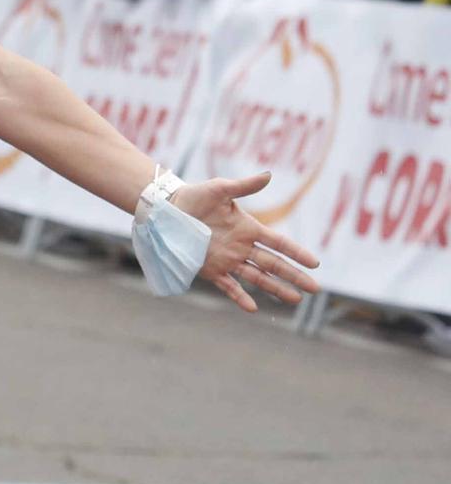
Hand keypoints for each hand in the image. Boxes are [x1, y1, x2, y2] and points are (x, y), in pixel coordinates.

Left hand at [172, 173, 320, 312]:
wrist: (168, 209)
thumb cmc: (195, 197)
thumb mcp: (220, 189)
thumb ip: (244, 186)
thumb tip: (268, 176)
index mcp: (248, 228)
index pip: (278, 243)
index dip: (296, 253)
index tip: (314, 263)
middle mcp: (242, 247)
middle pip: (273, 264)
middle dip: (294, 276)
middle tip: (314, 288)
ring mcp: (228, 259)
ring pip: (257, 277)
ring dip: (275, 288)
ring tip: (295, 299)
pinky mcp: (210, 269)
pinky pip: (228, 285)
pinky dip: (239, 296)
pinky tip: (252, 307)